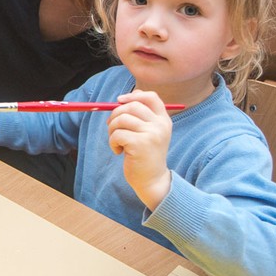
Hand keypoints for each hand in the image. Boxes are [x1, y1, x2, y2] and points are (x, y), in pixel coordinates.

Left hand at [107, 90, 171, 208]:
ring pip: (121, 119)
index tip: (119, 101)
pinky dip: (112, 142)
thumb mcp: (148, 133)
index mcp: (164, 120)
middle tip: (112, 127)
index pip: (150, 97)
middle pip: (132, 106)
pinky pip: (117, 134)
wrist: (152, 180)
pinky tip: (118, 151)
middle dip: (115, 114)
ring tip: (116, 141)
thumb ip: (140, 117)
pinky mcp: (140, 144)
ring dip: (112, 130)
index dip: (133, 95)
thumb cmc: (145, 155)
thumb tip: (121, 99)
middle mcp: (160, 125)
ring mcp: (152, 134)